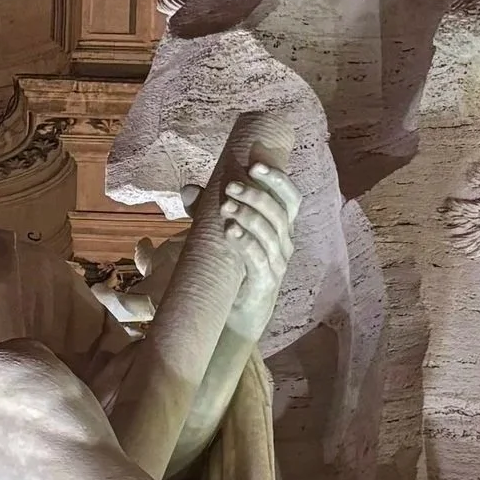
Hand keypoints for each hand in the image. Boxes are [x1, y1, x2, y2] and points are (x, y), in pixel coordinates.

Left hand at [217, 163, 298, 344]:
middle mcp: (284, 243)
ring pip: (271, 234)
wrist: (237, 315)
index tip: (255, 165)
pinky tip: (231, 231)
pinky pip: (260, 259)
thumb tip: (188, 188)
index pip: (290, 198)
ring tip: (226, 207)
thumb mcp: (220, 235)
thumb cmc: (233, 269)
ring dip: (249, 216)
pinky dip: (246, 243)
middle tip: (230, 188)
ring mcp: (278, 264)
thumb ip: (206, 211)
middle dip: (256, 196)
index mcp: (280, 228)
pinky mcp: (265, 283)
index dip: (278, 180)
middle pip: (279, 212)